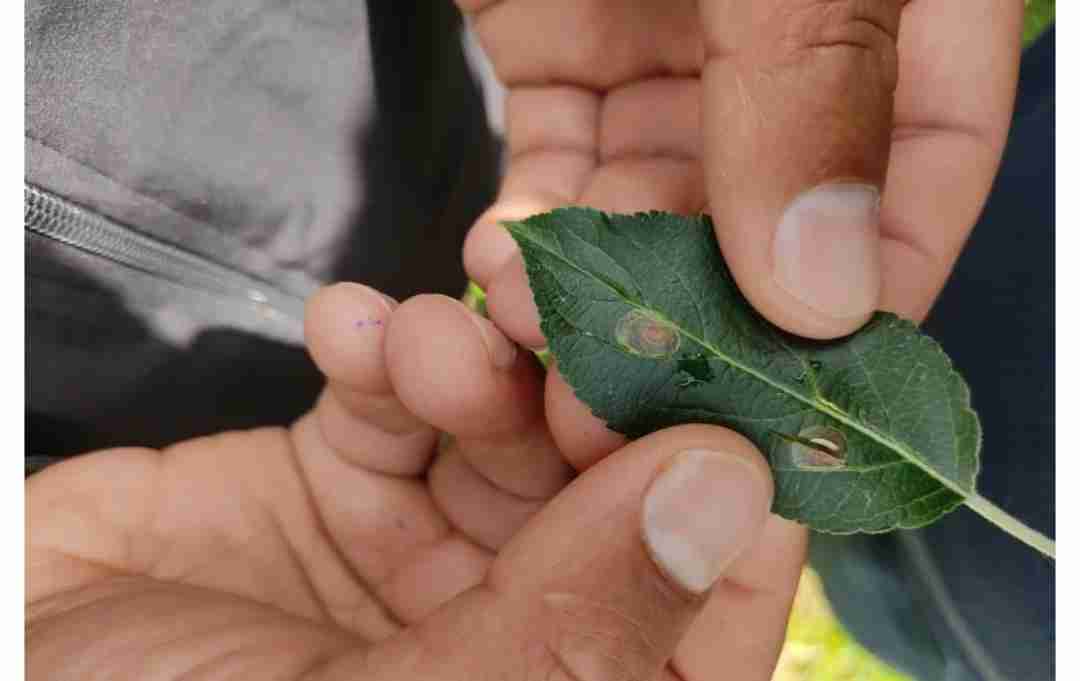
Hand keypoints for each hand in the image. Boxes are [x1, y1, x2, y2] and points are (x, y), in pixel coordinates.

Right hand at [27, 283, 803, 679]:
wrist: (1, 668)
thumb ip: (568, 629)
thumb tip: (724, 493)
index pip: (710, 605)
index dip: (723, 490)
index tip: (699, 388)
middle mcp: (516, 632)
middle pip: (611, 485)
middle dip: (582, 386)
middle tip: (549, 311)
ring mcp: (429, 550)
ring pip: (511, 421)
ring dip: (477, 358)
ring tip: (424, 342)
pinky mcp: (342, 474)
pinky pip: (400, 392)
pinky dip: (384, 349)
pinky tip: (351, 331)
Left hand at [459, 0, 1022, 338]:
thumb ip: (814, 78)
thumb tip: (832, 289)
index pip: (934, 146)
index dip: (885, 266)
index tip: (822, 370)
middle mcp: (792, 28)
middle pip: (779, 202)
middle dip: (712, 305)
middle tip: (645, 391)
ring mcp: (672, 41)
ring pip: (660, 204)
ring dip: (606, 285)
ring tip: (543, 342)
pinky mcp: (558, 44)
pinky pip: (562, 168)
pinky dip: (534, 230)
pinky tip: (500, 268)